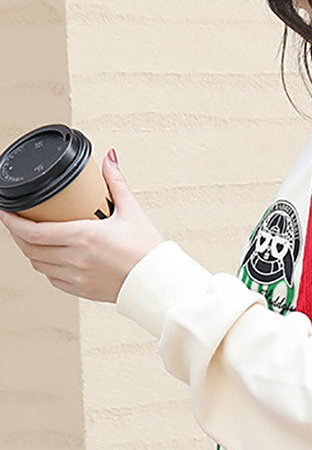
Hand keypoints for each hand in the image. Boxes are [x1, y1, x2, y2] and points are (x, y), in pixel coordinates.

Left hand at [0, 151, 165, 303]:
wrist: (159, 282)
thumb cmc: (148, 250)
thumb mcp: (131, 211)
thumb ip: (116, 182)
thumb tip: (109, 158)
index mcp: (83, 237)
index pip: (32, 231)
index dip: (12, 222)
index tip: (5, 211)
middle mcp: (75, 259)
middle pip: (30, 249)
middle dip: (17, 235)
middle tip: (15, 222)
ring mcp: (77, 277)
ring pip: (39, 265)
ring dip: (30, 252)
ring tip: (30, 240)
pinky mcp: (83, 291)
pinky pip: (54, 280)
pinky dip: (47, 269)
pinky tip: (50, 259)